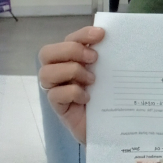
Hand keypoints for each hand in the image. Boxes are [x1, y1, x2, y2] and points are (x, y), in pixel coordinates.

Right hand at [38, 26, 104, 143]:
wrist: (112, 128)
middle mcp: (60, 72)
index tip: (102, 34)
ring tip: (92, 80)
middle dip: (71, 50)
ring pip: (46, 73)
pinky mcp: (58, 108)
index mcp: (72, 60)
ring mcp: (56, 90)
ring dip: (71, 71)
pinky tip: (88, 98)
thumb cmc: (110, 97)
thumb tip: (117, 40)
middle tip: (94, 58)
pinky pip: (55, 95)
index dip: (82, 34)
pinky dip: (72, 92)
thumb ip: (108, 58)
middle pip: (47, 52)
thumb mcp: (110, 74)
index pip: (69, 39)